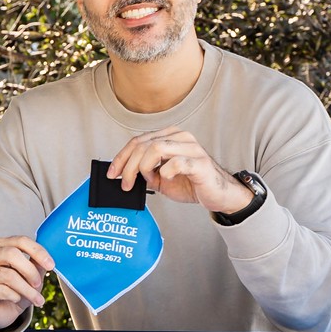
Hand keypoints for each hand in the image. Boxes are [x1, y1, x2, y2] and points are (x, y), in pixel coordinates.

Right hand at [0, 235, 52, 330]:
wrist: (1, 311)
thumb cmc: (16, 289)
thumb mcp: (30, 276)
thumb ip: (36, 264)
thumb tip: (46, 259)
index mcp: (0, 246)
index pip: (20, 241)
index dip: (37, 251)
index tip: (51, 265)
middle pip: (11, 254)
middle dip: (30, 271)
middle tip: (39, 284)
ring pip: (7, 275)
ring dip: (26, 289)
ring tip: (36, 299)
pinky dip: (14, 296)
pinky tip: (17, 299)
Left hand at [107, 129, 251, 213]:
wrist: (217, 195)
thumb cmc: (192, 183)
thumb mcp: (162, 178)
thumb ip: (145, 172)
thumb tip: (125, 175)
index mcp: (170, 136)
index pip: (138, 140)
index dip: (121, 157)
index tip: (112, 173)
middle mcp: (180, 137)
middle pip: (144, 144)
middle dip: (128, 166)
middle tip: (126, 184)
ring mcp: (191, 148)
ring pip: (156, 148)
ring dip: (144, 168)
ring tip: (149, 181)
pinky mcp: (200, 163)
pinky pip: (176, 162)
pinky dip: (165, 172)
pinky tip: (166, 179)